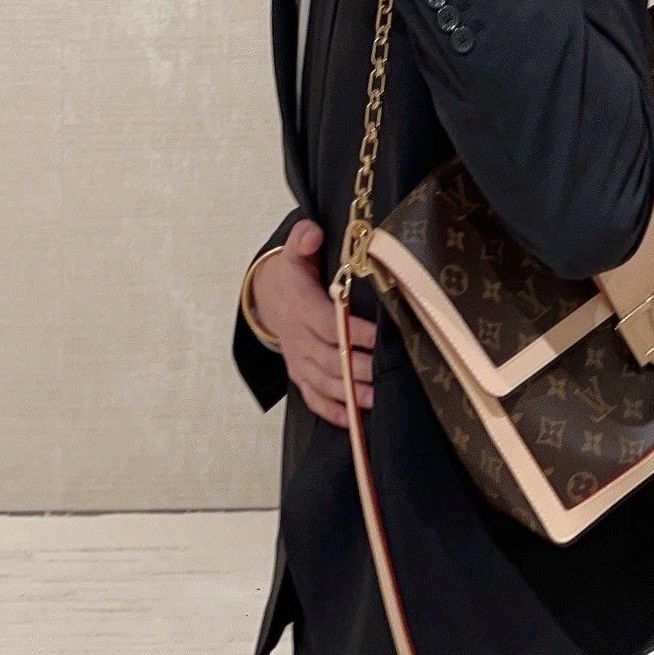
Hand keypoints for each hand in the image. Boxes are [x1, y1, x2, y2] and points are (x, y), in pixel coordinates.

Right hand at [251, 217, 377, 429]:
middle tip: (387, 374)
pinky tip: (353, 421)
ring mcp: (298, 359)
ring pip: (324, 382)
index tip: (380, 338)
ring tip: (376, 400)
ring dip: (350, 394)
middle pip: (330, 357)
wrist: (266, 297)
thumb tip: (312, 232)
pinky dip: (332, 411)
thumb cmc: (292, 274)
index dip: (353, 332)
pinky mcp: (299, 374)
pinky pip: (313, 397)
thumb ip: (302, 239)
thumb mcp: (292, 252)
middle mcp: (299, 338)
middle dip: (358, 368)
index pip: (328, 321)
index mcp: (301, 306)